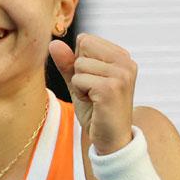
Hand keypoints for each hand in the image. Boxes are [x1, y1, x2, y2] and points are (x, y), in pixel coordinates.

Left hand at [49, 33, 135, 153]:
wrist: (111, 140)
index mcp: (122, 56)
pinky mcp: (111, 87)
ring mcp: (121, 74)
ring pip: (79, 64)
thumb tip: (54, 44)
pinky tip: (94, 104)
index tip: (94, 82)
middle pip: (83, 46)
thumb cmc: (97, 111)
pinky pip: (78, 79)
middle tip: (93, 91)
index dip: (80, 62)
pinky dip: (80, 93)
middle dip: (79, 70)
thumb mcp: (80, 83)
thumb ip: (68, 62)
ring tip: (94, 98)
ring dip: (80, 84)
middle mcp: (126, 61)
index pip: (85, 40)